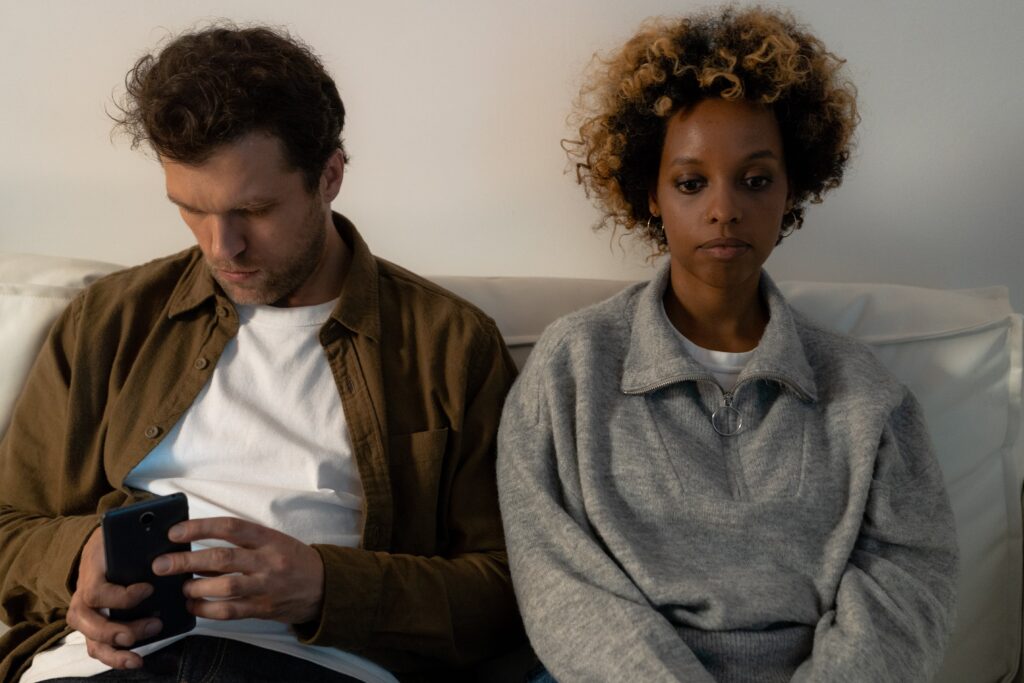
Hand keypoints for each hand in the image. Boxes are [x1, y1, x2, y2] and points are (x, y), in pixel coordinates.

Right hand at [66, 528, 161, 668]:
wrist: (98, 547)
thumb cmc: (114, 540)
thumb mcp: (122, 532)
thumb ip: (138, 537)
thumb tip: (170, 540)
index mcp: (91, 572)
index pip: (97, 592)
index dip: (122, 597)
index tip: (148, 589)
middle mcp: (82, 597)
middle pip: (88, 622)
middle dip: (117, 630)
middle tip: (152, 626)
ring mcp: (86, 614)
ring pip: (91, 641)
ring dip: (115, 653)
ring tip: (138, 658)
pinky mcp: (94, 626)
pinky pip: (98, 648)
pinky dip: (115, 658)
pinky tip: (136, 660)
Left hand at [152, 517, 324, 624]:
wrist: (324, 586)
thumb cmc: (293, 559)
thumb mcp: (273, 540)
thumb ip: (243, 541)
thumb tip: (198, 542)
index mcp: (269, 538)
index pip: (231, 527)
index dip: (200, 527)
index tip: (175, 531)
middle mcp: (267, 561)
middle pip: (222, 558)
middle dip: (187, 561)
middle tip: (161, 564)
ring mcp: (266, 586)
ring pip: (226, 587)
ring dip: (196, 587)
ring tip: (181, 587)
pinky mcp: (263, 609)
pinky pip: (230, 611)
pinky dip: (207, 610)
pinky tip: (194, 606)